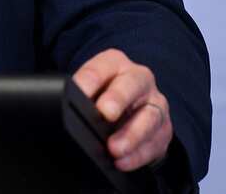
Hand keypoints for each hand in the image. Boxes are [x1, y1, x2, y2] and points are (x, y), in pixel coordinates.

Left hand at [72, 48, 171, 171]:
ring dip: (131, 135)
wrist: (130, 108)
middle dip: (118, 98)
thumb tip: (62, 107)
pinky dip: (138, 155)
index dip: (89, 80)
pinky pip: (155, 142)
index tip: (79, 92)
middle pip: (132, 84)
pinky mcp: (163, 129)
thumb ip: (80, 94)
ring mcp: (155, 103)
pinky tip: (123, 161)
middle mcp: (140, 79)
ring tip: (114, 149)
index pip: (101, 67)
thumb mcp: (90, 87)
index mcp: (115, 63)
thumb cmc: (103, 95)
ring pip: (149, 116)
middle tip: (105, 113)